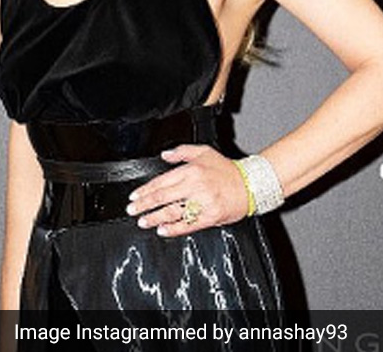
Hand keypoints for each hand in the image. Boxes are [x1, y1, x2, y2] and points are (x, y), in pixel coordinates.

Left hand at [126, 144, 249, 236]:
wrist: (250, 184)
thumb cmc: (227, 170)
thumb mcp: (204, 152)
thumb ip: (182, 151)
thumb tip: (165, 154)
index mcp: (192, 170)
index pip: (162, 181)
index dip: (146, 190)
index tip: (135, 196)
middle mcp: (196, 186)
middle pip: (164, 197)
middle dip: (145, 204)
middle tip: (132, 210)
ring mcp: (203, 202)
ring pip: (173, 211)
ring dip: (155, 218)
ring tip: (143, 221)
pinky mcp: (210, 216)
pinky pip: (188, 224)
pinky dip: (174, 228)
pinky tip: (163, 230)